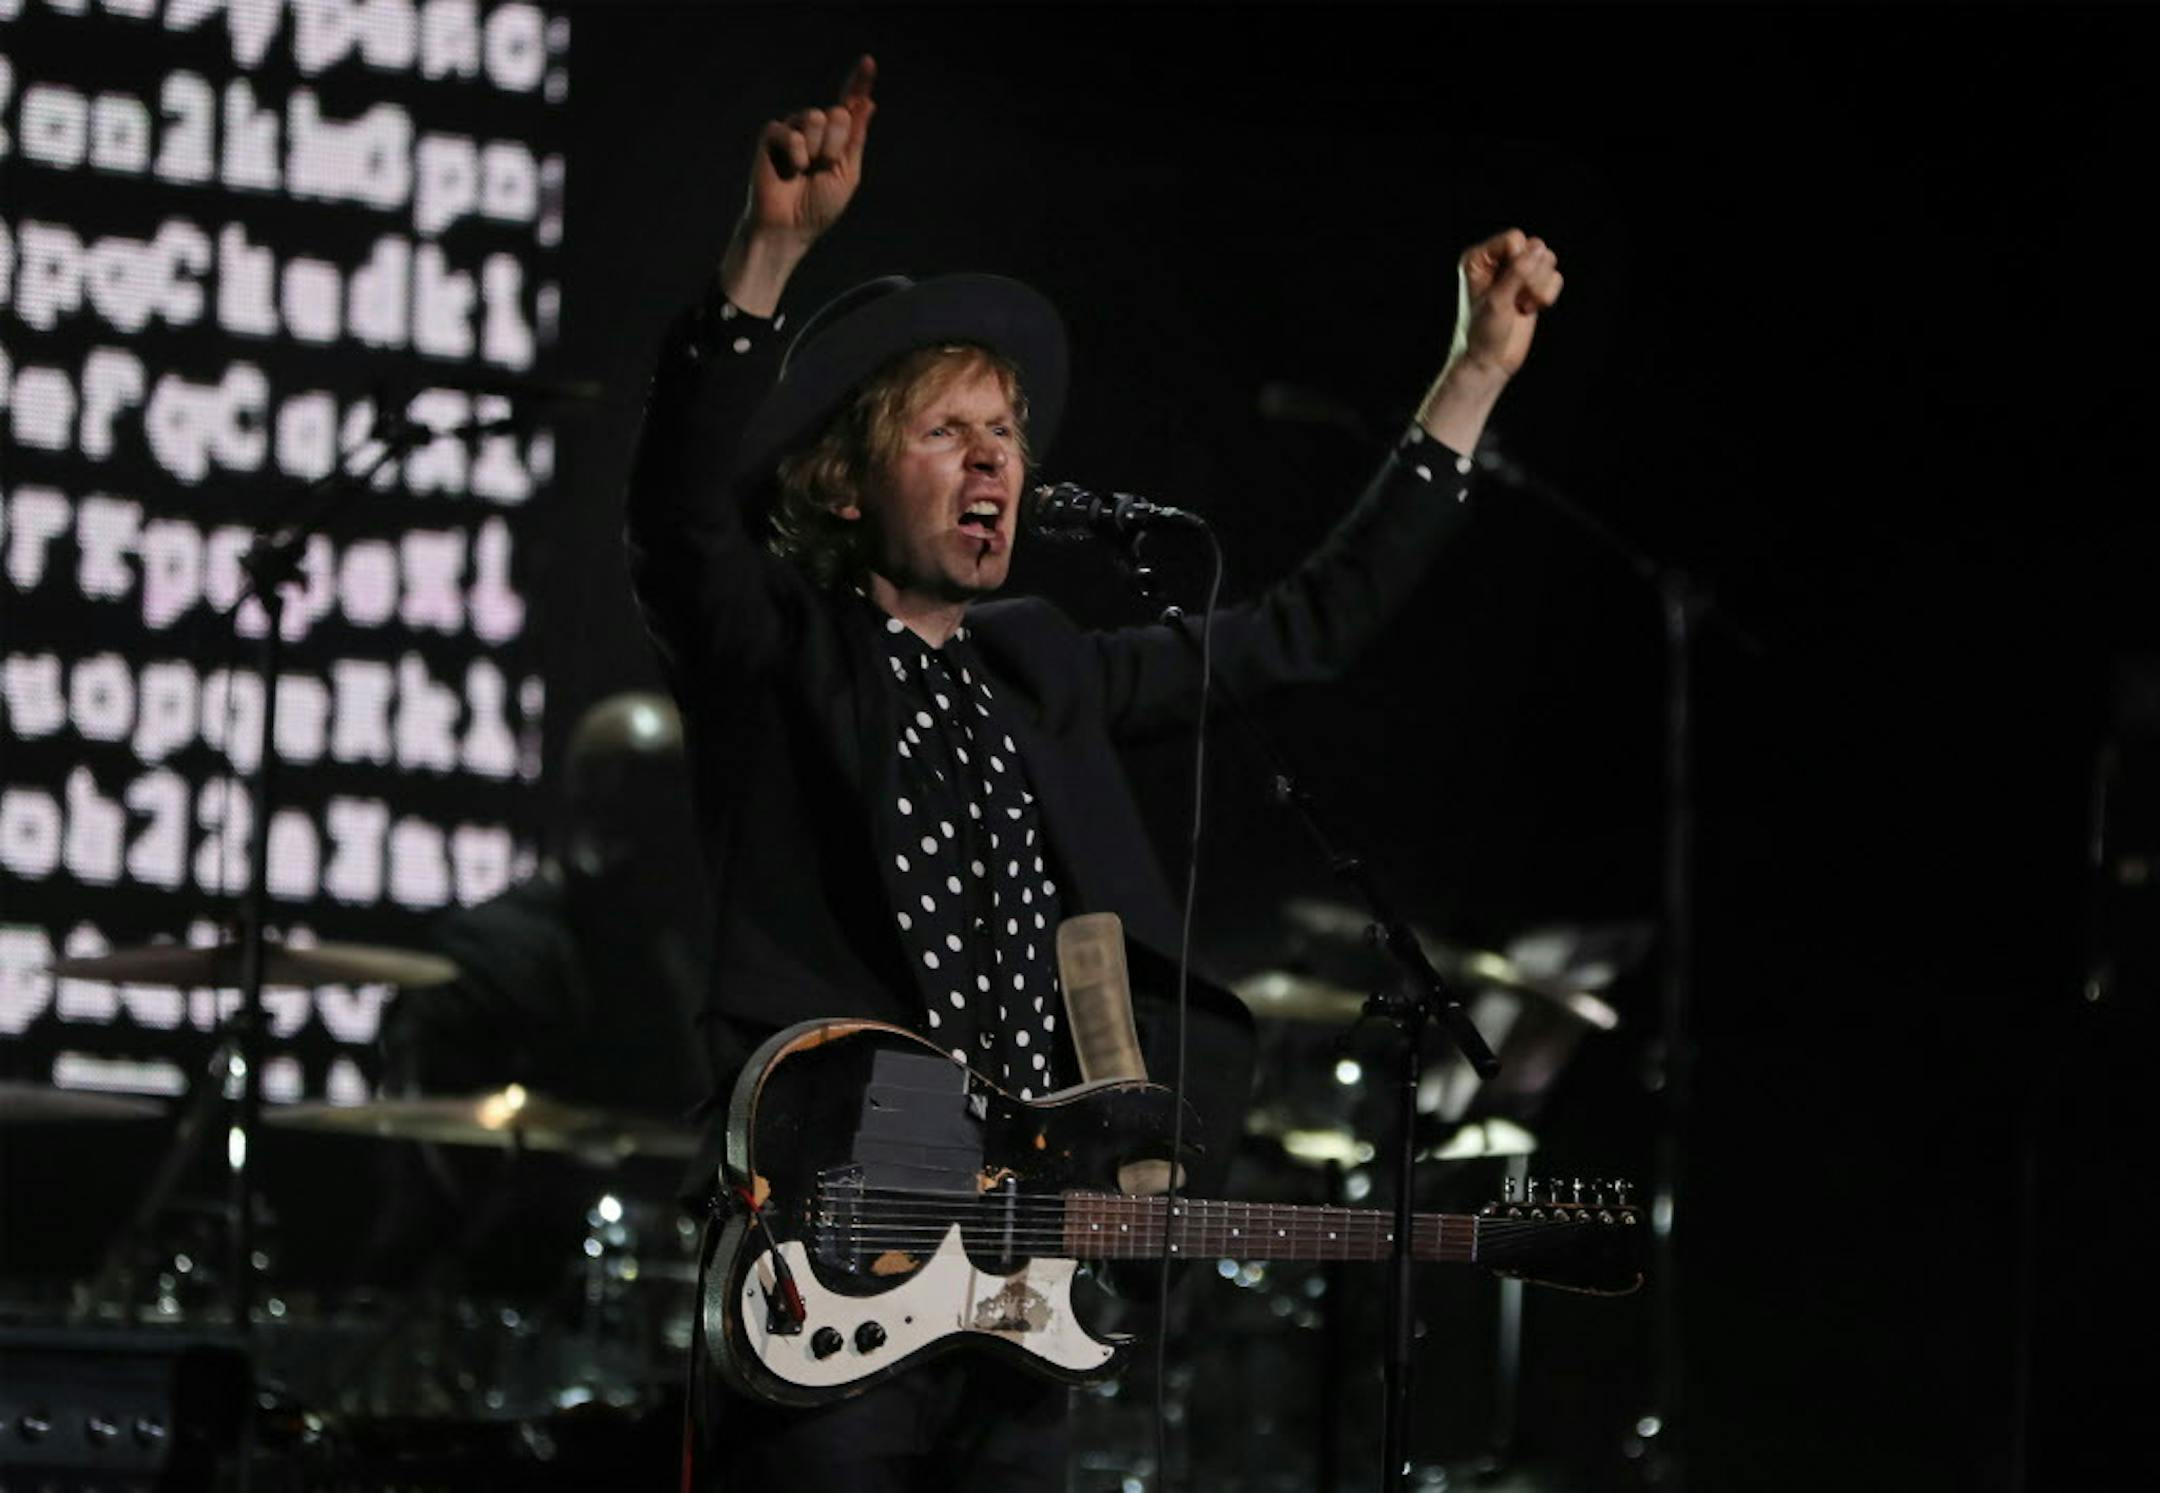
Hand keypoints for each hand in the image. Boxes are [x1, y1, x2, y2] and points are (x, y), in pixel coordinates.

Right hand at [744, 54, 877, 249]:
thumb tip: (868, 103)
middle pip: (838, 113)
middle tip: (823, 168)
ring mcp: (793, 130)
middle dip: (837, 145)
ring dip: (817, 149)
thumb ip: (855, 138)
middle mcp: (815, 129)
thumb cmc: (819, 207)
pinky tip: (792, 171)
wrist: (790, 227)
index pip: (849, 104)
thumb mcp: (847, 172)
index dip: (859, 83)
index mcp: (837, 138)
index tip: (869, 62)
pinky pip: (791, 132)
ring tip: (806, 170)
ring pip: (815, 117)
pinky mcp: (772, 136)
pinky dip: (796, 154)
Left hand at [1453, 229, 1562, 379]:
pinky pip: (1555, 277)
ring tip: (1521, 305)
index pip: (1515, 239)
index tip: (1503, 288)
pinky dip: (1547, 295)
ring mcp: (1517, 273)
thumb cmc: (1483, 331)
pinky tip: (1528, 309)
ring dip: (1540, 286)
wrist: (1489, 361)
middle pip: (1535, 246)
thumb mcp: (1498, 299)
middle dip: (1532, 276)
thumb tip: (1540, 249)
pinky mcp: (1532, 287)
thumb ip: (1518, 273)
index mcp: (1479, 257)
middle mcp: (1498, 260)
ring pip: (1548, 260)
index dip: (1517, 262)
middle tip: (1516, 298)